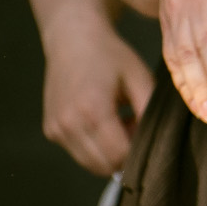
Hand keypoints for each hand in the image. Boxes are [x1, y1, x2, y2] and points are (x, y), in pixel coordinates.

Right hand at [41, 18, 155, 174]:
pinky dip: (95, 146)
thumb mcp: (140, 78)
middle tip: (134, 124)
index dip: (138, 149)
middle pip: (104, 165)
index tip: (145, 127)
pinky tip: (103, 120)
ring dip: (109, 152)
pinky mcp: (50, 130)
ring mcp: (56, 129)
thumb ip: (149, 111)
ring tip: (119, 121)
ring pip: (91, 163)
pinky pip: (78, 153)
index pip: (120, 155)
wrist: (72, 39)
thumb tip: (156, 140)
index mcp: (92, 109)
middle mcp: (68, 124)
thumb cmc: (111, 55)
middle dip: (125, 154)